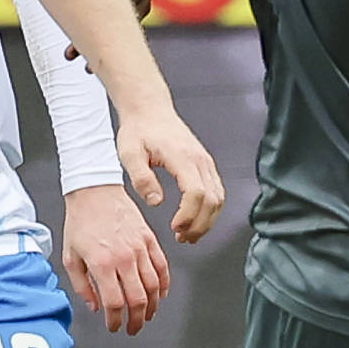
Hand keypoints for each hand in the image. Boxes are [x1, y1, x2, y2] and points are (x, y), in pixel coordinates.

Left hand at [62, 184, 170, 334]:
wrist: (94, 190)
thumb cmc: (79, 222)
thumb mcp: (70, 257)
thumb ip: (81, 286)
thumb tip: (95, 307)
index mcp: (102, 263)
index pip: (115, 303)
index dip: (115, 320)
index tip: (113, 326)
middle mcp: (123, 257)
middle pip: (138, 299)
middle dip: (136, 320)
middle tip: (133, 328)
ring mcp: (139, 247)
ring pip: (153, 286)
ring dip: (152, 306)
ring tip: (147, 316)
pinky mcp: (149, 238)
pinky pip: (162, 266)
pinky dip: (164, 284)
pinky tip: (160, 294)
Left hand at [115, 106, 224, 243]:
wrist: (149, 109)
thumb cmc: (139, 130)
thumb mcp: (130, 154)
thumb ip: (142, 178)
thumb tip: (156, 201)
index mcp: (182, 156)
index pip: (196, 192)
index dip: (189, 215)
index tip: (174, 227)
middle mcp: (199, 159)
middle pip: (213, 199)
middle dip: (200, 224)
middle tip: (181, 238)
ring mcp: (205, 161)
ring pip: (219, 198)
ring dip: (207, 221)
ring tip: (187, 235)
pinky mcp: (205, 164)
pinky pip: (217, 191)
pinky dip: (210, 210)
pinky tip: (194, 220)